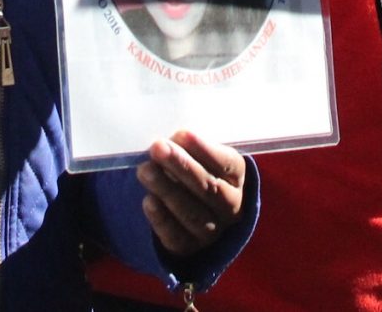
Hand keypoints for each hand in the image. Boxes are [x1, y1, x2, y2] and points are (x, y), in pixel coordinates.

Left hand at [137, 131, 246, 259]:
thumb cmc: (193, 168)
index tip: (181, 134)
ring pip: (192, 212)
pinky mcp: (190, 247)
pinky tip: (148, 201)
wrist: (191, 207)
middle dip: (181, 165)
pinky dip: (161, 219)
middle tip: (157, 148)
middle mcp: (230, 206)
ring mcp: (212, 230)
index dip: (204, 149)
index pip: (226, 163)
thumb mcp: (199, 154)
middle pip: (208, 188)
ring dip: (167, 189)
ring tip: (145, 170)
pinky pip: (176, 236)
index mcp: (236, 176)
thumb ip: (187, 147)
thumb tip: (168, 139)